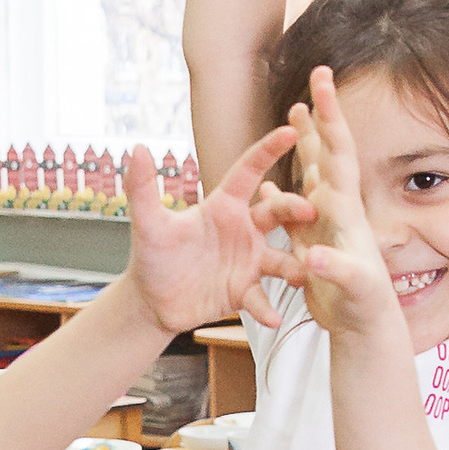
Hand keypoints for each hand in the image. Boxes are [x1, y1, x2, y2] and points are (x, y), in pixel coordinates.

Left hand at [121, 129, 298, 341]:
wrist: (151, 301)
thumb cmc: (152, 256)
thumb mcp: (147, 223)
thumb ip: (143, 187)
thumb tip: (138, 149)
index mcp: (224, 205)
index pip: (250, 171)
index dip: (268, 150)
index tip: (290, 131)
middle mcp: (244, 230)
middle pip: (277, 213)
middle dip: (295, 211)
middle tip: (310, 212)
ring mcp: (248, 261)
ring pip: (281, 258)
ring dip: (295, 265)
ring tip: (305, 272)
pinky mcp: (245, 292)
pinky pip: (261, 298)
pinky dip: (267, 308)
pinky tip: (273, 319)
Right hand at [270, 69, 403, 339]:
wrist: (367, 330)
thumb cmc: (365, 309)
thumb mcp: (352, 288)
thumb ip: (334, 269)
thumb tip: (310, 257)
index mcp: (344, 210)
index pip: (338, 152)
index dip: (330, 115)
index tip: (323, 78)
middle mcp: (335, 210)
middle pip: (326, 152)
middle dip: (319, 116)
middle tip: (316, 77)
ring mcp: (322, 227)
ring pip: (309, 175)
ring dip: (302, 147)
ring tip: (294, 116)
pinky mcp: (310, 246)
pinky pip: (291, 212)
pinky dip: (279, 195)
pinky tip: (268, 187)